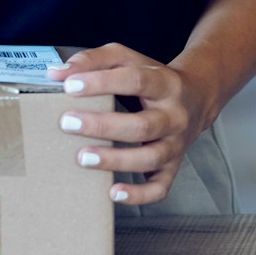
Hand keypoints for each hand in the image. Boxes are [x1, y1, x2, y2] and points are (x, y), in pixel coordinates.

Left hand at [51, 45, 209, 205]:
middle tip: (68, 123)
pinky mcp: (172, 167)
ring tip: (82, 157)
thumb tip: (58, 74)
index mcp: (166, 83)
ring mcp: (176, 144)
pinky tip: (113, 193)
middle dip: (102, 126)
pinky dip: (139, 195)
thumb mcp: (130, 59)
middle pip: (142, 125)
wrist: (197, 97)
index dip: (102, 83)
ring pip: (150, 158)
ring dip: (115, 160)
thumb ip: (95, 60)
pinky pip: (160, 187)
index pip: (136, 80)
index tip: (70, 86)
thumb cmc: (154, 78)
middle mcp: (174, 116)